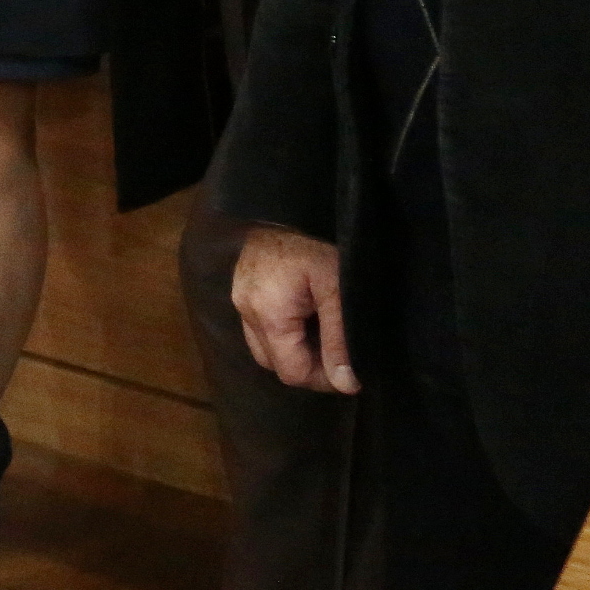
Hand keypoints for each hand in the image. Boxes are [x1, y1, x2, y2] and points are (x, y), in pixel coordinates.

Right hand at [233, 224, 357, 394]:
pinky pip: (260, 329)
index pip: (292, 372)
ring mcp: (239, 302)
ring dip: (295, 351)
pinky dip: (283, 335)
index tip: (350, 370)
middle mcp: (245, 312)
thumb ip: (340, 338)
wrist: (284, 205)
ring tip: (322, 333)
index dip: (323, 378)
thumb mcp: (337, 291)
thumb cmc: (315, 247)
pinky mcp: (241, 292)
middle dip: (309, 365)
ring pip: (266, 349)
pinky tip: (304, 318)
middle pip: (276, 364)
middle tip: (339, 351)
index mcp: (267, 314)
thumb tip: (345, 384)